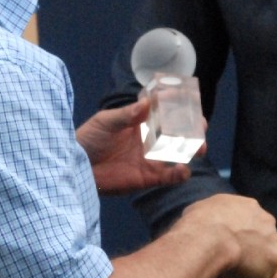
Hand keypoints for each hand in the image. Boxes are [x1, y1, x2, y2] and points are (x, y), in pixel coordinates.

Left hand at [74, 101, 193, 192]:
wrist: (75, 168)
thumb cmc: (88, 139)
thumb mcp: (106, 122)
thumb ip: (127, 115)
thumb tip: (148, 102)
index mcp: (141, 122)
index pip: (165, 112)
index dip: (179, 106)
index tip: (191, 99)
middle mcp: (150, 139)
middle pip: (178, 132)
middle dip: (193, 129)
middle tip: (201, 127)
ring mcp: (150, 158)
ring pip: (178, 153)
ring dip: (192, 150)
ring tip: (200, 148)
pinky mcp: (148, 177)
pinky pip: (168, 176)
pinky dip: (179, 174)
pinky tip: (183, 170)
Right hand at [181, 195, 276, 277]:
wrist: (208, 238)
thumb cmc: (198, 224)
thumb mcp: (199, 211)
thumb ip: (209, 218)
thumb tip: (202, 226)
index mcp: (248, 206)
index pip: (246, 225)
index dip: (234, 240)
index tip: (221, 252)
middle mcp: (265, 219)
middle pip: (257, 242)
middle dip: (243, 257)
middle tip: (224, 271)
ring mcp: (272, 240)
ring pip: (259, 262)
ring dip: (244, 275)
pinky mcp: (273, 261)